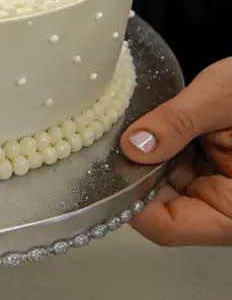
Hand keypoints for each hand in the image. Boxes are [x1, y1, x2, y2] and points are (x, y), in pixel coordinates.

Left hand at [120, 58, 231, 245]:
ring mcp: (216, 185)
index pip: (166, 226)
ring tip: (129, 128)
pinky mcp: (211, 166)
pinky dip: (156, 147)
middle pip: (159, 206)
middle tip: (106, 142)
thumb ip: (176, 123)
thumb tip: (134, 145)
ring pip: (161, 184)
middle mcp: (224, 204)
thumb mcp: (220, 99)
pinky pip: (173, 165)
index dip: (131, 203)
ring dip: (144, 158)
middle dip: (134, 174)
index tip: (107, 170)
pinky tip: (146, 126)